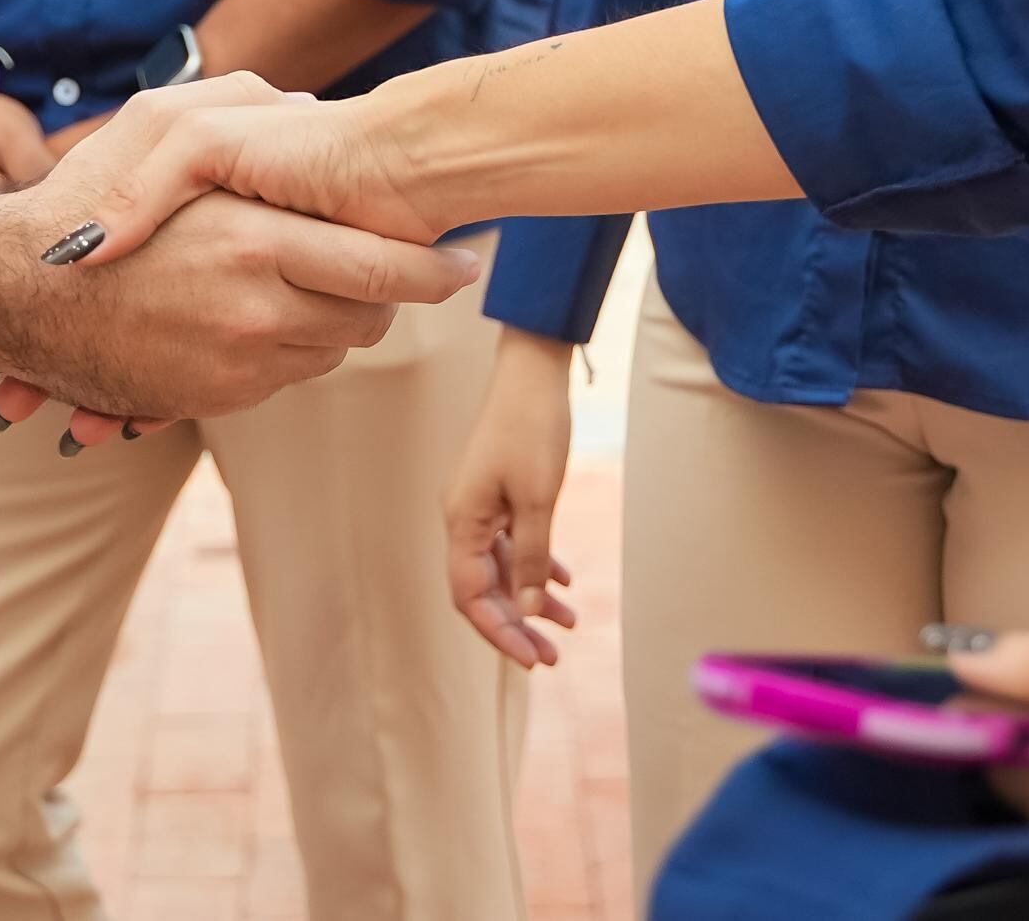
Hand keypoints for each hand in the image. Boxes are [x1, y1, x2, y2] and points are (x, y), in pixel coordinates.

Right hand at [0, 84, 471, 420]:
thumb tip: (312, 109)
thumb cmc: (87, 197)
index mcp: (255, 243)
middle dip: (397, 296)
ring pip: (333, 349)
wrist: (14, 291)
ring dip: (342, 319)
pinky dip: (294, 346)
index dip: (435, 269)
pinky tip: (270, 310)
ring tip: (324, 281)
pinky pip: (287, 376)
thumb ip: (244, 107)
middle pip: (370, 317)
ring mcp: (236, 366)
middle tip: (419, 273)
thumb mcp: (161, 125)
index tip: (467, 262)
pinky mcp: (215, 400)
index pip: (381, 268)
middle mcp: (255, 313)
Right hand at [447, 329, 579, 666]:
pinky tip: (564, 583)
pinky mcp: (499, 493)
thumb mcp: (538, 498)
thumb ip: (531, 556)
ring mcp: (480, 505)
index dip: (498, 632)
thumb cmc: (532, 427)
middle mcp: (463, 518)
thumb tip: (526, 611)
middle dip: (516, 625)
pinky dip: (535, 564)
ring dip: (529, 598)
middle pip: (483, 588)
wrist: (534, 369)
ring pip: (501, 567)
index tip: (531, 658)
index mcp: (461, 521)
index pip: (470, 595)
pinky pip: (512, 542)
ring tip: (567, 626)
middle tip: (551, 657)